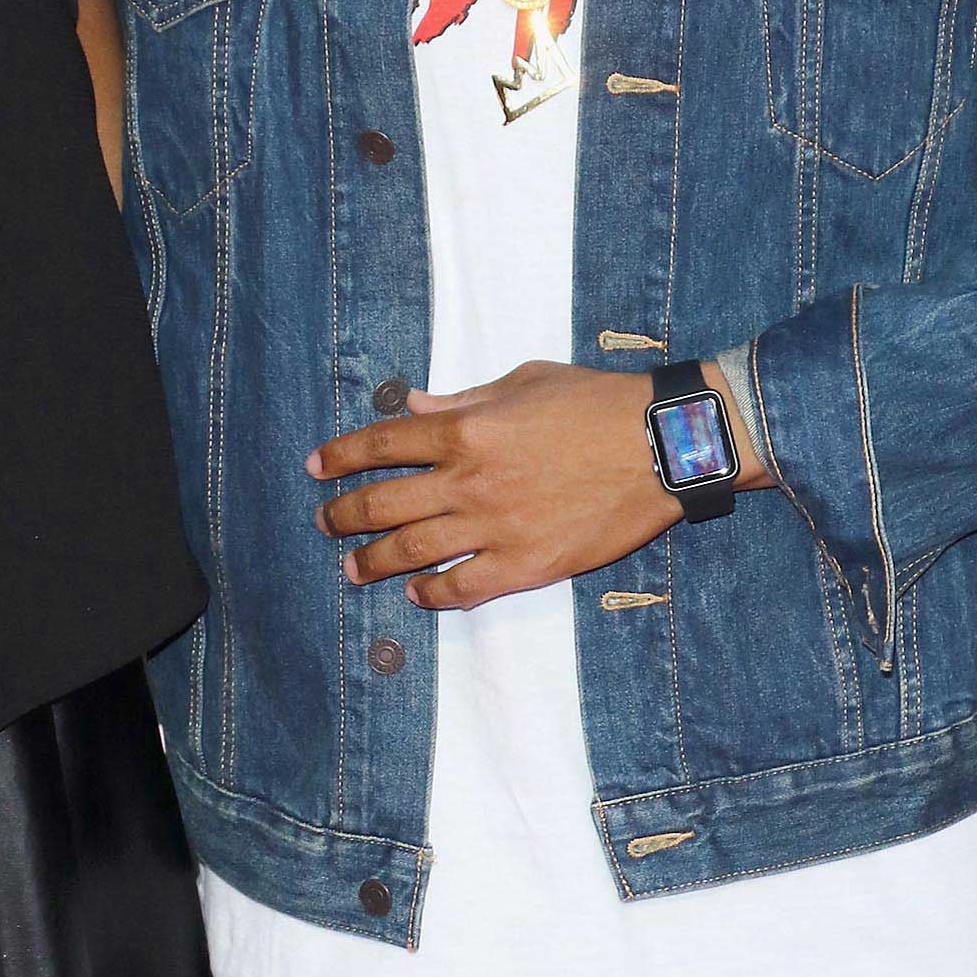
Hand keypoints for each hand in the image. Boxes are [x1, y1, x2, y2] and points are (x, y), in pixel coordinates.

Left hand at [311, 361, 680, 612]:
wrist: (659, 445)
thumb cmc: (595, 403)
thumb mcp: (523, 382)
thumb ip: (462, 400)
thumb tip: (414, 407)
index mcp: (466, 430)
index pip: (382, 443)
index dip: (341, 456)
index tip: (317, 468)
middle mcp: (469, 481)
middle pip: (383, 504)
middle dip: (342, 515)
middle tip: (325, 522)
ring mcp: (495, 527)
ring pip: (412, 551)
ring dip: (372, 562)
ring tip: (352, 568)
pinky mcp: (525, 564)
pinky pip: (462, 588)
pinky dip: (431, 594)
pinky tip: (415, 594)